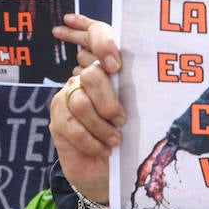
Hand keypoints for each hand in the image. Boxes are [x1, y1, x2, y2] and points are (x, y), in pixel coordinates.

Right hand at [50, 16, 125, 208]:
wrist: (107, 173)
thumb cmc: (128, 139)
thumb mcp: (138, 113)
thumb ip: (136, 93)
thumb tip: (151, 77)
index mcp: (109, 68)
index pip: (98, 35)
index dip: (103, 43)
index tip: (115, 65)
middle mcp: (85, 77)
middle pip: (92, 75)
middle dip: (109, 101)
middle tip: (121, 121)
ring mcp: (68, 96)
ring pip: (81, 102)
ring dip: (101, 126)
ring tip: (114, 140)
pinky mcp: (57, 118)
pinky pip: (72, 125)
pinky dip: (91, 140)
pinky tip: (101, 148)